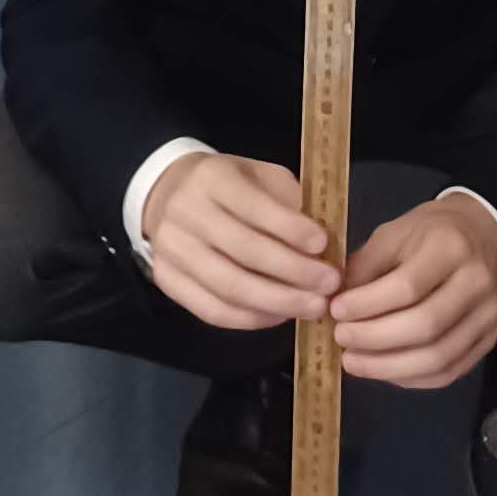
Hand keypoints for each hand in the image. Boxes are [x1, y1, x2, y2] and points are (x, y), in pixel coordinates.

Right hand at [141, 150, 339, 333]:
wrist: (166, 194)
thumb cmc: (229, 187)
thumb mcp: (259, 176)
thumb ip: (287, 202)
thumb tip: (321, 247)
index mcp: (211, 177)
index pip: (252, 205)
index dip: (289, 228)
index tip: (323, 244)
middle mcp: (185, 213)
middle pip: (243, 251)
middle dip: (293, 271)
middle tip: (330, 285)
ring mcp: (170, 250)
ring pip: (228, 287)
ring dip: (278, 302)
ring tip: (313, 306)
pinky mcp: (167, 281)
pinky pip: (212, 310)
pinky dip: (251, 319)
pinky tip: (281, 316)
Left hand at [331, 195, 496, 390]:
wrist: (485, 235)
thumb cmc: (431, 234)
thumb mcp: (393, 233)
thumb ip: (364, 267)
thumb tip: (334, 304)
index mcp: (450, 247)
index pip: (408, 286)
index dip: (368, 304)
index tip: (335, 311)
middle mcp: (477, 283)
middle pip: (425, 326)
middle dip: (375, 339)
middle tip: (341, 339)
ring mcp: (488, 316)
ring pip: (438, 357)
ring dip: (389, 366)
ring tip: (354, 361)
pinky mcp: (489, 341)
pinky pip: (448, 372)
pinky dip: (410, 377)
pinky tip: (383, 369)